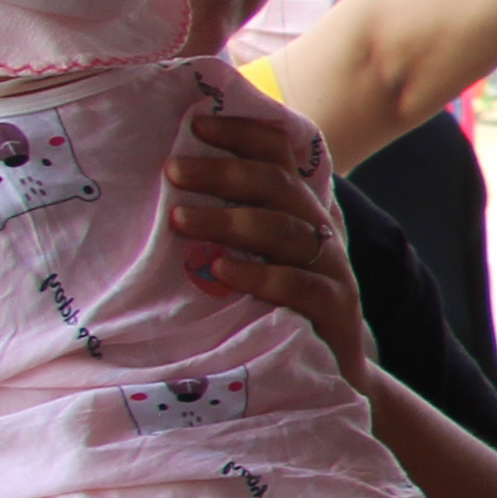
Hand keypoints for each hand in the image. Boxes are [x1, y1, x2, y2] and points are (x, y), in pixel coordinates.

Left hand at [167, 95, 367, 377]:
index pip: (279, 153)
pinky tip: (223, 271)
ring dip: (229, 221)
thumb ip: (228, 221)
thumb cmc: (276, 308)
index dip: (242, 133)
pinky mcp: (335, 309)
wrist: (331, 372)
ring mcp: (330, 269)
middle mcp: (318, 230)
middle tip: (173, 173)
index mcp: (297, 209)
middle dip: (223, 174)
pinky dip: (260, 275)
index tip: (195, 125)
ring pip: (285, 230)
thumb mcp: (255, 255)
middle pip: (277, 185)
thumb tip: (161, 188)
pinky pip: (300, 285)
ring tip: (180, 221)